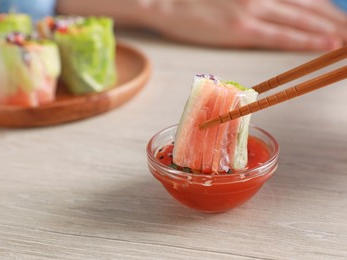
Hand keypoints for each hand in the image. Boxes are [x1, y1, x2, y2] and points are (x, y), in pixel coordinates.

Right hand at [145, 0, 346, 50]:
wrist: (167, 2)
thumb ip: (258, 0)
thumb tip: (278, 7)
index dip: (329, 10)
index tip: (343, 20)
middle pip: (310, 7)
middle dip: (336, 21)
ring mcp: (252, 10)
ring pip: (301, 20)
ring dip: (329, 30)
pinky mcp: (241, 29)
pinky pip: (280, 36)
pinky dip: (305, 40)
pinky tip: (325, 44)